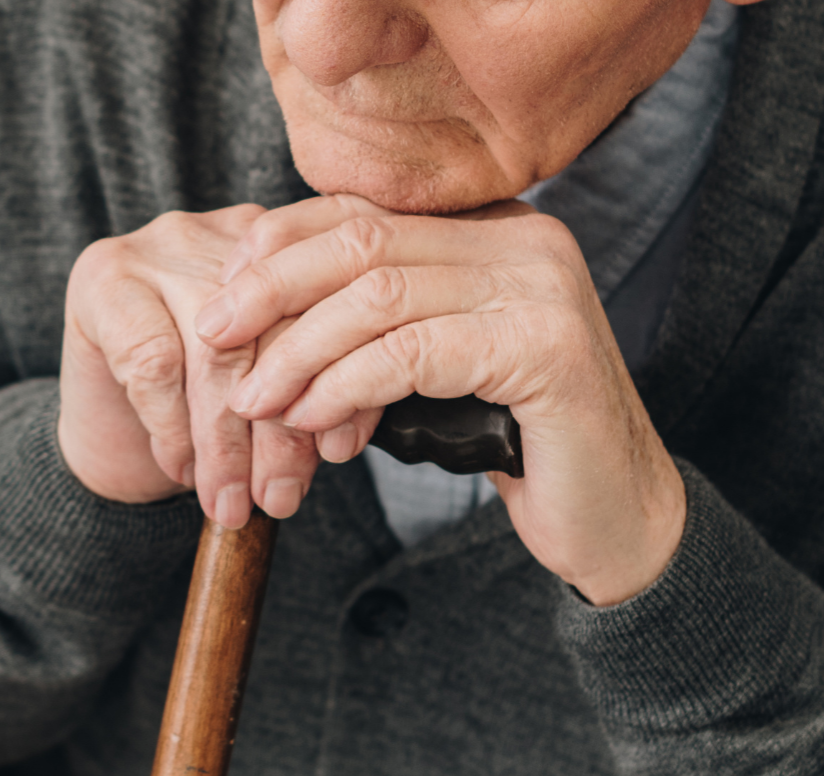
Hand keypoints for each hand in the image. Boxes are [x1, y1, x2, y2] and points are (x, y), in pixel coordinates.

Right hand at [57, 205, 321, 526]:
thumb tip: (340, 437)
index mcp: (295, 247)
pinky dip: (172, 430)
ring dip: (225, 444)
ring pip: (216, 353)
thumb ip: (312, 394)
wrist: (114, 431)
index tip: (336, 454)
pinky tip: (179, 467)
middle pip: (272, 332)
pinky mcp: (103, 277)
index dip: (335, 385)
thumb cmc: (206, 414)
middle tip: (278, 497)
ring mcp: (163, 247)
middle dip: (279, 430)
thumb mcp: (274, 400)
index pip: (327, 313)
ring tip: (229, 500)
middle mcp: (231, 234)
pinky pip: (153, 363)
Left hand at [197, 195, 686, 605]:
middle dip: (271, 291)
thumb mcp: (424, 368)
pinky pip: (412, 353)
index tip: (220, 300)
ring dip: (298, 351)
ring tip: (254, 400)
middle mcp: (523, 237)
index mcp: (492, 227)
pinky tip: (311, 419)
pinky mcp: (544, 346)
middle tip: (213, 339)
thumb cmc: (507, 443)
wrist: (611, 516)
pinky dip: (345, 385)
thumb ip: (369, 324)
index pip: (361, 211)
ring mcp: (539, 286)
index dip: (279, 248)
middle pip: (361, 242)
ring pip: (378, 296)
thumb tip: (252, 307)